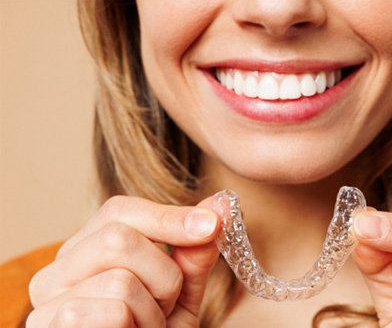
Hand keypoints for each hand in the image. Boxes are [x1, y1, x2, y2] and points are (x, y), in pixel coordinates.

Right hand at [27, 195, 221, 326]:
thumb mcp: (180, 293)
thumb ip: (193, 253)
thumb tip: (219, 205)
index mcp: (83, 253)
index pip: (120, 211)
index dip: (169, 217)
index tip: (212, 225)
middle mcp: (55, 273)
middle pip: (117, 237)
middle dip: (163, 274)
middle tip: (165, 305)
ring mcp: (46, 305)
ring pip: (121, 281)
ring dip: (152, 311)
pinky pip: (115, 312)